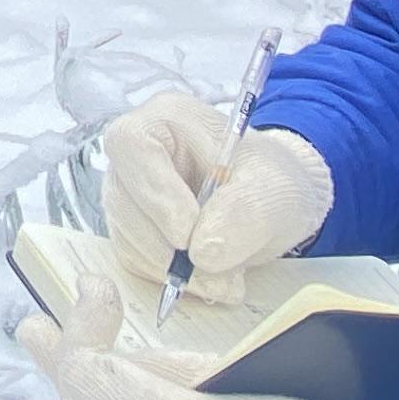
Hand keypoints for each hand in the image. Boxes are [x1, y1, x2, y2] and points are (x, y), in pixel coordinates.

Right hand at [101, 91, 332, 305]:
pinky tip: (208, 279)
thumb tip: (202, 253)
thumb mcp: (275, 189)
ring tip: (225, 280)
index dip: (155, 193)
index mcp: (166, 119)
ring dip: (172, 270)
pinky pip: (135, 259)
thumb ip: (244, 213)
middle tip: (218, 276)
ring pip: (127, 236)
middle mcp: (137, 153)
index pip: (134, 145)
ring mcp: (130, 192)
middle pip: (123, 199)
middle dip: (168, 247)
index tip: (188, 237)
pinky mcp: (133, 228)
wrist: (273, 202)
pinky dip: (168, 279)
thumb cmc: (272, 179)